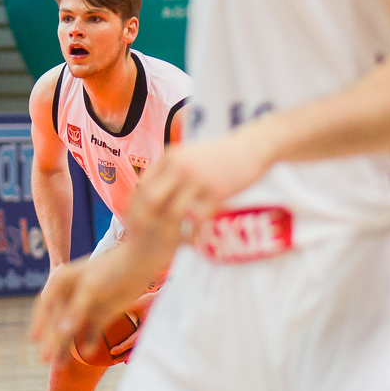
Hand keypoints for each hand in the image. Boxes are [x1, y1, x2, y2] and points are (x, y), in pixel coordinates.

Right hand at [32, 248, 158, 363]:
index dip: (39, 324)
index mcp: (62, 283)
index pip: (45, 306)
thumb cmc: (111, 269)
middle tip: (45, 361)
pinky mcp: (102, 314)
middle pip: (58, 322)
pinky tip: (87, 352)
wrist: (140, 263)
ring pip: (73, 330)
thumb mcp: (90, 289)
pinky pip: (92, 332)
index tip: (34, 340)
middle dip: (52, 341)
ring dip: (66, 346)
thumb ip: (76, 311)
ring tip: (60, 364)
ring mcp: (86, 305)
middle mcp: (71, 295)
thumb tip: (62, 332)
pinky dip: (89, 342)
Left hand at [108, 289, 158, 358]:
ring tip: (123, 361)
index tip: (112, 351)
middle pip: (135, 350)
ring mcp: (152, 336)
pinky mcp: (153, 334)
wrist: (166, 300)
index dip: (121, 348)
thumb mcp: (137, 303)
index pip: (131, 342)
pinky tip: (132, 355)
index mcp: (145, 329)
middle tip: (113, 361)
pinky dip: (137, 350)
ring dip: (132, 356)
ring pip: (140, 349)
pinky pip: (144, 345)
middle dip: (124, 356)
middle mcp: (149, 335)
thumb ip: (126, 308)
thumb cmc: (151, 300)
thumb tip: (112, 309)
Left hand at [130, 129, 271, 239]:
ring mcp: (198, 179)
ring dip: (171, 230)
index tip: (139, 223)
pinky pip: (198, 219)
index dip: (138, 207)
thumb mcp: (190, 154)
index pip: (143, 185)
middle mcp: (180, 167)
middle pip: (151, 199)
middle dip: (147, 220)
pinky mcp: (217, 192)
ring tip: (172, 242)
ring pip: (173, 212)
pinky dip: (192, 232)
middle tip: (149, 236)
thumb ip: (172, 167)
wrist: (251, 148)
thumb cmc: (220, 154)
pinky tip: (193, 240)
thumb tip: (154, 185)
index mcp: (171, 157)